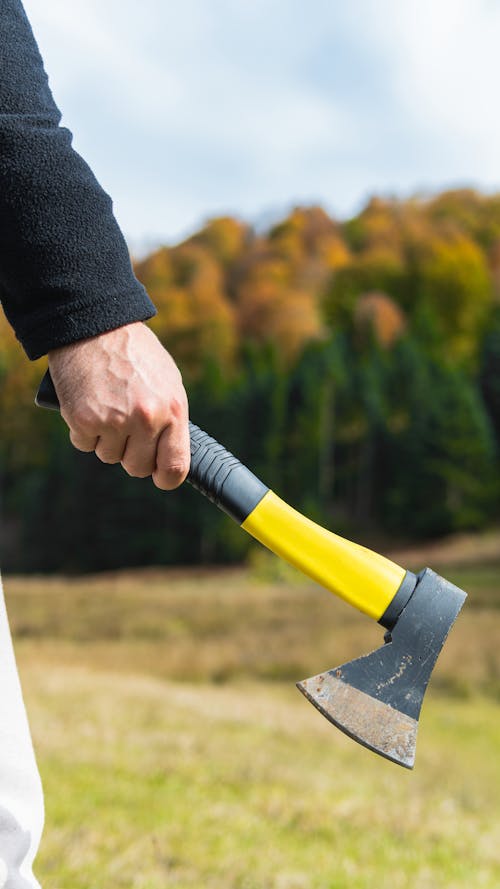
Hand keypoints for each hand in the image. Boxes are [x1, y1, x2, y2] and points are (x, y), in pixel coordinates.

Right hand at [48, 322, 189, 489]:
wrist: (94, 326)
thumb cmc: (134, 354)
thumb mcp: (167, 382)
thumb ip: (170, 419)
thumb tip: (169, 452)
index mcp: (172, 410)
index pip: (175, 467)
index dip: (165, 477)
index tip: (158, 474)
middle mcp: (145, 419)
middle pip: (137, 468)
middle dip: (130, 453)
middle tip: (125, 428)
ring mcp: (113, 421)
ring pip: (108, 457)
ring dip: (106, 439)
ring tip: (108, 406)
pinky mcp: (83, 419)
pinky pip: (84, 444)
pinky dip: (84, 430)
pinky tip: (89, 404)